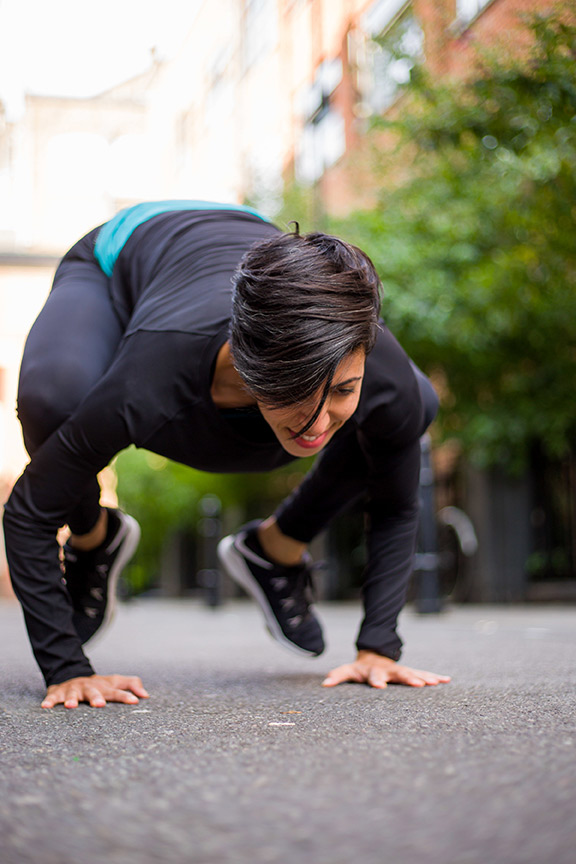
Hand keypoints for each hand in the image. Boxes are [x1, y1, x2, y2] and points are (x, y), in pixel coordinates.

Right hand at [41, 674, 149, 708]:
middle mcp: (90, 687)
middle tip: (99, 704)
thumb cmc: (99, 684)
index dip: (125, 696)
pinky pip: (53, 697)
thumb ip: (132, 685)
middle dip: (97, 697)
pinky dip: (50, 701)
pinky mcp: (59, 692)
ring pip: (73, 694)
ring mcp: (74, 689)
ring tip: (71, 706)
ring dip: (72, 699)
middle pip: (94, 691)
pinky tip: (46, 707)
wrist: (73, 674)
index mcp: (104, 686)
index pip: (117, 691)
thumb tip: (146, 695)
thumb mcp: (115, 682)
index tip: (135, 701)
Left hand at [322, 650, 450, 688]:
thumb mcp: (348, 670)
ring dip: (426, 677)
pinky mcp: (410, 672)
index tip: (380, 686)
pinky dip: (435, 676)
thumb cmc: (361, 668)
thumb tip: (325, 684)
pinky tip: (447, 680)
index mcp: (374, 670)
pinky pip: (424, 674)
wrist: (374, 655)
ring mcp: (401, 670)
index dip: (376, 681)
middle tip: (419, 684)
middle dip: (408, 678)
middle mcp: (389, 670)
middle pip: (399, 673)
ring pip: (415, 672)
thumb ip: (338, 675)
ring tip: (437, 682)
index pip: (374, 676)